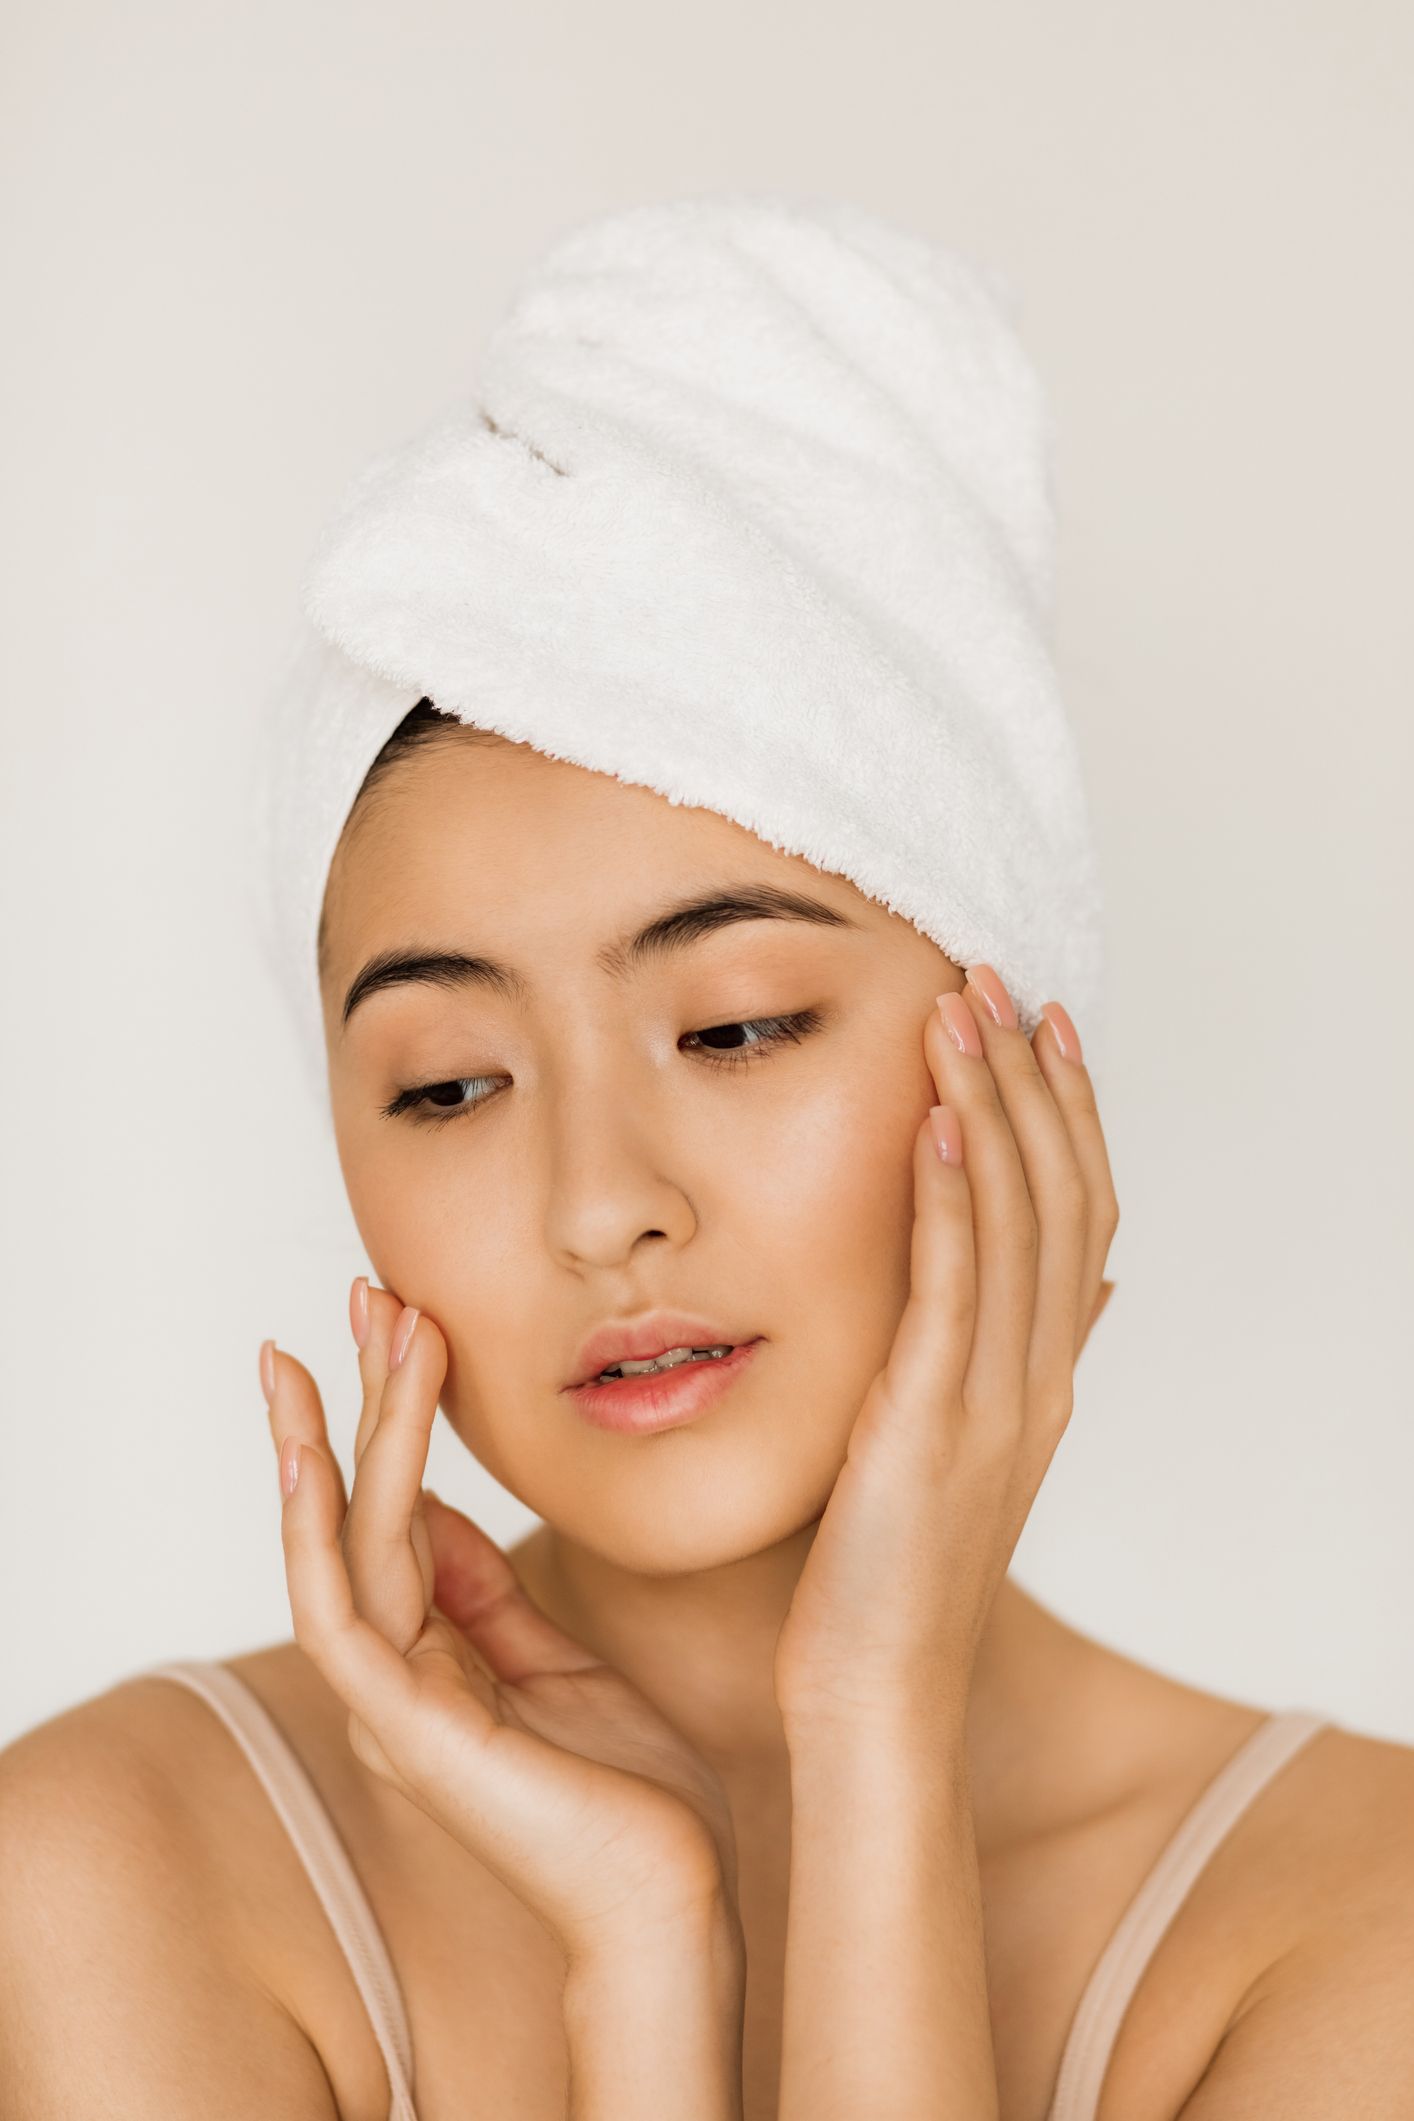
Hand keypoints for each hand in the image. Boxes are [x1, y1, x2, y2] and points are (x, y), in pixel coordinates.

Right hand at [260, 1284, 742, 1963]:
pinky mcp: (409, 1729)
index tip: (405, 1320)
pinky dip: (321, 1530)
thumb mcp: (560, 1663)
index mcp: (433, 1662)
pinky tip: (316, 1454)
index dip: (393, 1416)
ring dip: (347, 1430)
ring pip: (349, 1542)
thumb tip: (437, 1514)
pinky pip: (345, 1613)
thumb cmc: (634, 1790)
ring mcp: (394, 1705)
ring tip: (357, 1330)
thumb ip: (491, 1597)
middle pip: (354, 1514)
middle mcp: (396, 1676)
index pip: (393, 1515)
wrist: (679, 1896)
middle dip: (352, 1399)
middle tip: (361, 1291)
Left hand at [772, 969, 1118, 1732]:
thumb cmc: (889, 1576)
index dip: (1067, 1112)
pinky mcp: (930, 1426)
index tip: (1042, 1023)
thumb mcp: (965, 1450)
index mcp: (1042, 1376)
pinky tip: (932, 1126)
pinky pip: (951, 1293)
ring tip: (962, 1016)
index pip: (1080, 1212)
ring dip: (991, 1110)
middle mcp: (1036, 1378)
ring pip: (1016, 1226)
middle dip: (1032, 1082)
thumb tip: (1087, 1286)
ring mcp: (994, 1403)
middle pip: (1062, 1197)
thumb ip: (1015, 1358)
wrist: (875, 1697)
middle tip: (999, 982)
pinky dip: (949, 1201)